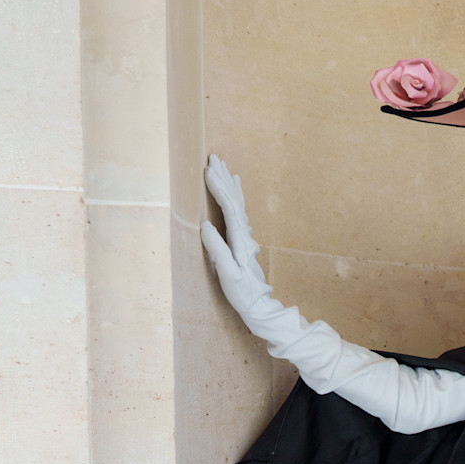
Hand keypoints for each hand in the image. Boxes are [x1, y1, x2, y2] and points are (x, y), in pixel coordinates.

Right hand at [200, 155, 271, 320]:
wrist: (259, 305)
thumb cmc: (242, 293)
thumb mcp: (228, 274)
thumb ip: (218, 250)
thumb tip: (205, 225)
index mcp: (240, 241)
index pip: (229, 209)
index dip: (219, 189)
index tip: (208, 171)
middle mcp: (245, 236)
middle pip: (235, 201)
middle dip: (224, 179)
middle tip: (215, 158)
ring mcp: (246, 238)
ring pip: (238, 205)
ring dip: (230, 185)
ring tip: (225, 167)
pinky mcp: (244, 242)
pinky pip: (239, 213)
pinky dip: (236, 198)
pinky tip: (235, 191)